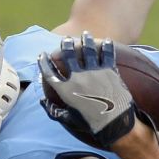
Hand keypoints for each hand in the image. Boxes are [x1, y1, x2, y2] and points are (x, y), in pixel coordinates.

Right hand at [38, 34, 135, 148]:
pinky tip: (107, 41)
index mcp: (65, 90)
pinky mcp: (110, 71)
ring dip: (86, 40)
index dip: (44, 62)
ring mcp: (94, 73)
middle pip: (68, 55)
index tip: (42, 55)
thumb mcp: (68, 119)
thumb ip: (54, 111)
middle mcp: (77, 78)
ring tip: (86, 34)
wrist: (115, 124)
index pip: (49, 72)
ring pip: (87, 50)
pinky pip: (107, 54)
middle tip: (66, 39)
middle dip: (66, 45)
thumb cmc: (91, 124)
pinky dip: (107, 46)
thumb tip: (42, 102)